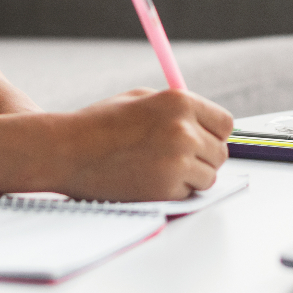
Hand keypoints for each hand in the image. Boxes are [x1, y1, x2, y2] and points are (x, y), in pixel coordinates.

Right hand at [55, 89, 232, 201]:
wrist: (68, 151)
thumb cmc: (100, 123)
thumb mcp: (141, 99)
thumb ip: (177, 109)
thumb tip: (205, 124)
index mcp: (180, 102)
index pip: (224, 123)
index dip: (212, 132)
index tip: (201, 138)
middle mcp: (184, 131)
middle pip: (221, 152)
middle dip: (202, 156)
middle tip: (177, 156)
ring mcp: (176, 163)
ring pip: (209, 177)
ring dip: (191, 176)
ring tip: (159, 167)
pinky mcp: (166, 190)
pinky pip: (189, 194)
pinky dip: (174, 191)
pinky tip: (148, 179)